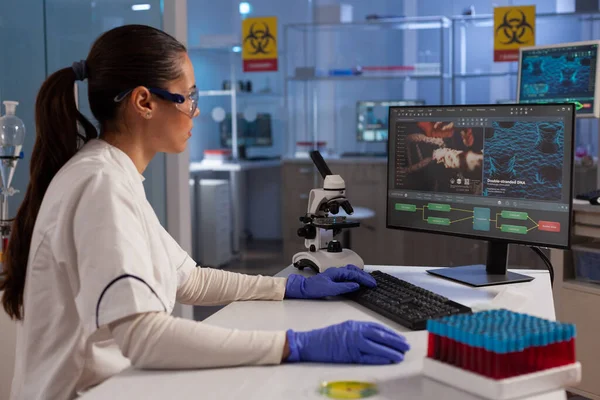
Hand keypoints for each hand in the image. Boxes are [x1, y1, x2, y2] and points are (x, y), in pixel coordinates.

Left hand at [285, 265, 375, 298]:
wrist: (303, 288)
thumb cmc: (314, 288)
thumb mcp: (330, 289)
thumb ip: (344, 287)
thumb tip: (355, 285)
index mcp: (337, 272)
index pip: (354, 274)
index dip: (364, 279)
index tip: (371, 284)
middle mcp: (336, 271)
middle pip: (354, 270)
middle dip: (364, 276)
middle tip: (372, 282)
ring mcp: (335, 273)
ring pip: (351, 271)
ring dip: (360, 275)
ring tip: (367, 280)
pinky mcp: (333, 277)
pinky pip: (347, 274)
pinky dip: (354, 276)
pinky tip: (356, 280)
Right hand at [285, 321, 409, 364]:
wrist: (310, 343)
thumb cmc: (326, 337)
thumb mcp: (344, 327)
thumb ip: (359, 331)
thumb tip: (376, 337)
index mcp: (355, 324)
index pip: (377, 327)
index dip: (390, 333)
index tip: (400, 337)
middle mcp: (355, 332)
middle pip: (380, 336)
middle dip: (395, 341)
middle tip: (405, 346)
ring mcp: (353, 343)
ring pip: (377, 346)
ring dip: (391, 351)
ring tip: (400, 355)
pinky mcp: (349, 355)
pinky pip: (368, 357)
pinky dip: (379, 358)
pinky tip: (388, 359)